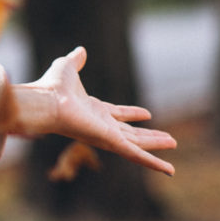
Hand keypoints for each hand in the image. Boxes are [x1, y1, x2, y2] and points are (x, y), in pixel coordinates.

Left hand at [6, 47, 176, 175]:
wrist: (46, 101)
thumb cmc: (52, 87)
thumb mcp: (68, 67)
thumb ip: (76, 60)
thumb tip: (80, 50)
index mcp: (93, 110)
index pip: (117, 114)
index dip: (132, 114)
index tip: (147, 114)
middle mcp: (100, 125)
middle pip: (130, 133)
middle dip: (149, 136)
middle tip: (168, 139)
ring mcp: (107, 136)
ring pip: (137, 144)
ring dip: (155, 145)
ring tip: (173, 144)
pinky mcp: (111, 143)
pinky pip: (137, 155)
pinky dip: (154, 163)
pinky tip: (170, 170)